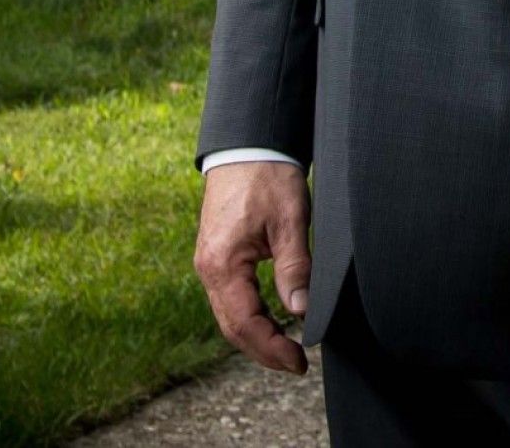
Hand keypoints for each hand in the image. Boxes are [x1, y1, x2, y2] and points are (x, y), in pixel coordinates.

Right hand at [193, 159, 312, 374]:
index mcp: (222, 264)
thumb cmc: (267, 175)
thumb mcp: (290, 220)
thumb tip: (300, 310)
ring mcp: (210, 263)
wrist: (247, 143)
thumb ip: (294, 267)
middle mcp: (208, 269)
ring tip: (287, 350)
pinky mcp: (217, 256)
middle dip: (263, 351)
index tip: (299, 362)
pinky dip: (250, 317)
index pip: (245, 324)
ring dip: (256, 337)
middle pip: (232, 327)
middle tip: (296, 365)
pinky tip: (272, 322)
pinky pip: (229, 298)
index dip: (272, 349)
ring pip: (229, 315)